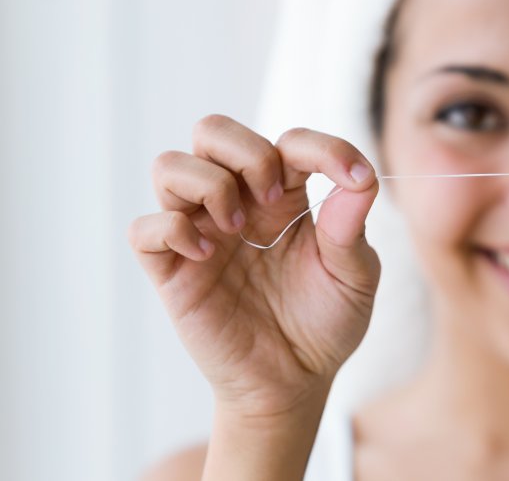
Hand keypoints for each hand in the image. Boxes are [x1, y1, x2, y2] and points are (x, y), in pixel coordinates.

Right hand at [128, 115, 380, 418]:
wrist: (295, 383)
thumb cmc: (326, 324)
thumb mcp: (356, 277)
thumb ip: (353, 228)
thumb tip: (360, 180)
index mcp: (285, 195)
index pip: (288, 141)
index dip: (323, 147)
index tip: (356, 181)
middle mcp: (238, 204)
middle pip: (213, 130)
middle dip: (246, 151)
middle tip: (274, 198)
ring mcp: (201, 233)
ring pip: (170, 165)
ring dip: (209, 185)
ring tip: (239, 229)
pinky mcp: (172, 270)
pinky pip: (145, 228)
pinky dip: (172, 230)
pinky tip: (207, 256)